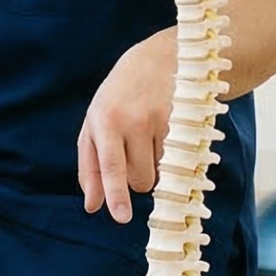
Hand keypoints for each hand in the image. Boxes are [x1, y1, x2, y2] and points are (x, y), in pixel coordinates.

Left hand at [78, 32, 177, 222]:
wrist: (163, 58)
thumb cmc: (120, 97)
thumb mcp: (95, 124)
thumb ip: (90, 165)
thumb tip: (92, 206)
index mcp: (104, 120)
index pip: (111, 166)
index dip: (116, 194)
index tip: (120, 217)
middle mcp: (132, 120)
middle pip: (139, 179)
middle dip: (137, 179)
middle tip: (135, 154)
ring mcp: (161, 121)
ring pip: (162, 174)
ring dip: (157, 169)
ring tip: (151, 138)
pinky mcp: (186, 122)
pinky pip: (180, 162)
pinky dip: (174, 158)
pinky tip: (169, 134)